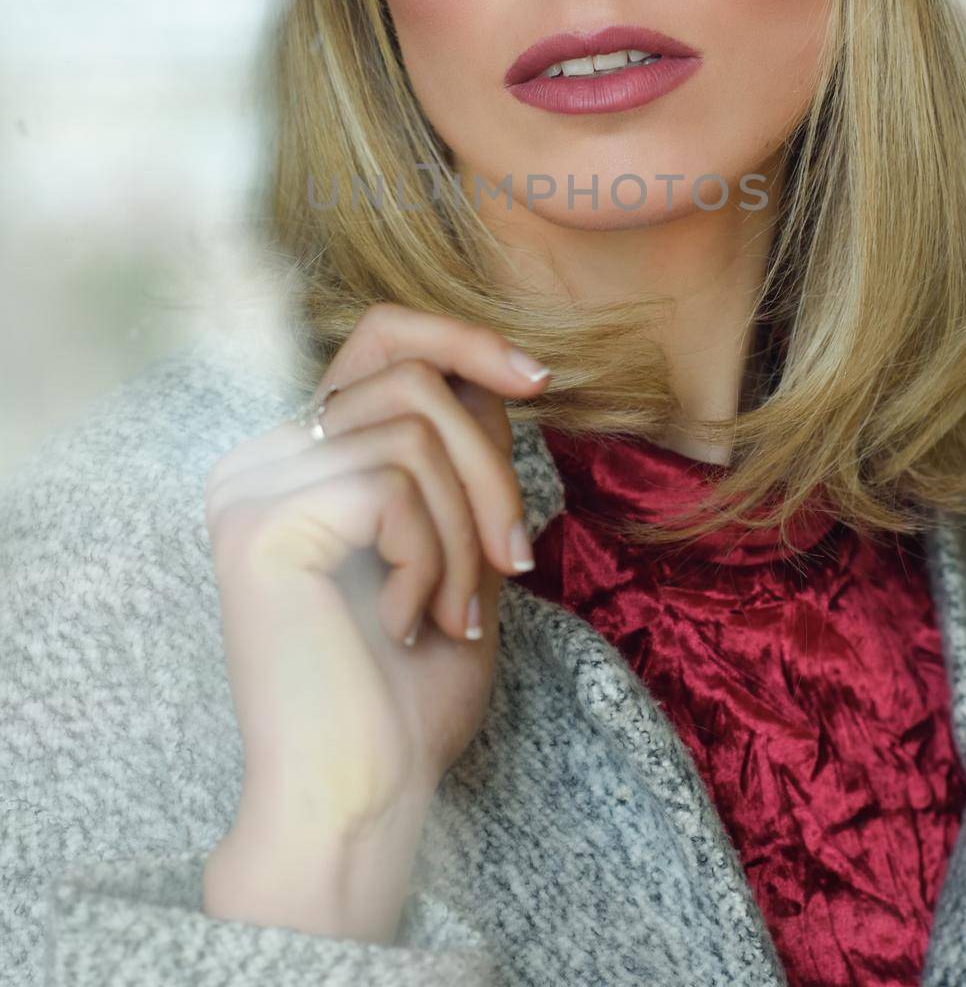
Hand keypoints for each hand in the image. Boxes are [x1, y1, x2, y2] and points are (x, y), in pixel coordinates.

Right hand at [203, 303, 551, 850]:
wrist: (359, 799)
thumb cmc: (406, 696)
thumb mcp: (456, 554)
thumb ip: (459, 468)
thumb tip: (492, 377)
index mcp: (302, 461)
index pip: (379, 338)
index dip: (462, 339)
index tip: (539, 380)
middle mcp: (263, 460)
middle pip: (410, 378)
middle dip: (489, 468)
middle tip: (516, 562)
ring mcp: (253, 488)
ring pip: (413, 432)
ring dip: (467, 527)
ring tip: (457, 611)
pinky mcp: (260, 524)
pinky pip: (390, 485)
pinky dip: (430, 556)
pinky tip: (411, 622)